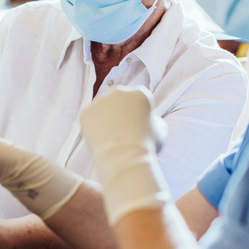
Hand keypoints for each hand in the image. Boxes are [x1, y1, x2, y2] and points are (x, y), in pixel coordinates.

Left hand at [80, 86, 170, 223]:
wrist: (125, 157)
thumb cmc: (147, 146)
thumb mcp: (161, 130)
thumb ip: (154, 120)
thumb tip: (150, 119)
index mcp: (140, 93)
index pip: (138, 100)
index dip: (138, 114)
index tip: (137, 127)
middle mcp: (119, 91)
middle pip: (119, 101)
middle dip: (120, 113)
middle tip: (121, 132)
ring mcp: (100, 100)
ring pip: (103, 108)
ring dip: (105, 118)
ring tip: (110, 138)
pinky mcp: (86, 112)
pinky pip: (90, 118)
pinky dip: (93, 127)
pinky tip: (100, 139)